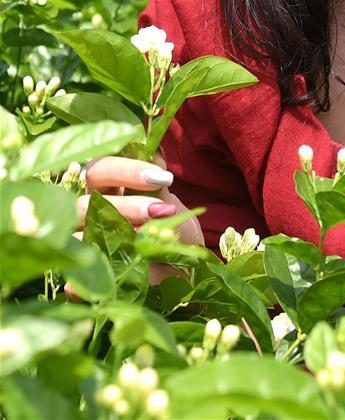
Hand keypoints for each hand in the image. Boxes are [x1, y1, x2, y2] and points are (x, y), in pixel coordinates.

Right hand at [65, 153, 202, 298]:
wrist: (182, 269)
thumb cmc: (172, 228)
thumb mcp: (171, 202)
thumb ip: (158, 181)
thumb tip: (154, 152)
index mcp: (106, 187)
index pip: (101, 168)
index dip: (127, 169)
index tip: (163, 178)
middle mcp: (89, 213)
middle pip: (84, 202)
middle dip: (124, 206)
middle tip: (159, 211)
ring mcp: (84, 245)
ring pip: (79, 236)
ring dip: (114, 237)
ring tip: (148, 240)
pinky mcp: (84, 279)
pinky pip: (72, 279)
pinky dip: (83, 280)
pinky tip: (104, 276)